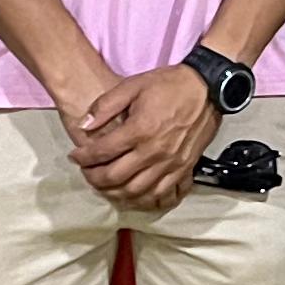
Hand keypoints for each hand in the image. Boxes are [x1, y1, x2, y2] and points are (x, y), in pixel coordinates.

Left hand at [72, 62, 221, 214]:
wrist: (208, 88)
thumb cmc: (170, 84)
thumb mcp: (132, 85)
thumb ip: (105, 106)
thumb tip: (84, 124)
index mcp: (139, 130)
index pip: (102, 152)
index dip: (83, 157)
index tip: (75, 156)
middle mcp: (154, 151)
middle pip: (115, 177)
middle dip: (94, 178)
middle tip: (86, 172)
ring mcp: (171, 164)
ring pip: (136, 191)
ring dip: (115, 193)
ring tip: (105, 186)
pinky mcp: (184, 169)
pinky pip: (161, 194)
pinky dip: (144, 199)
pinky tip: (133, 195)